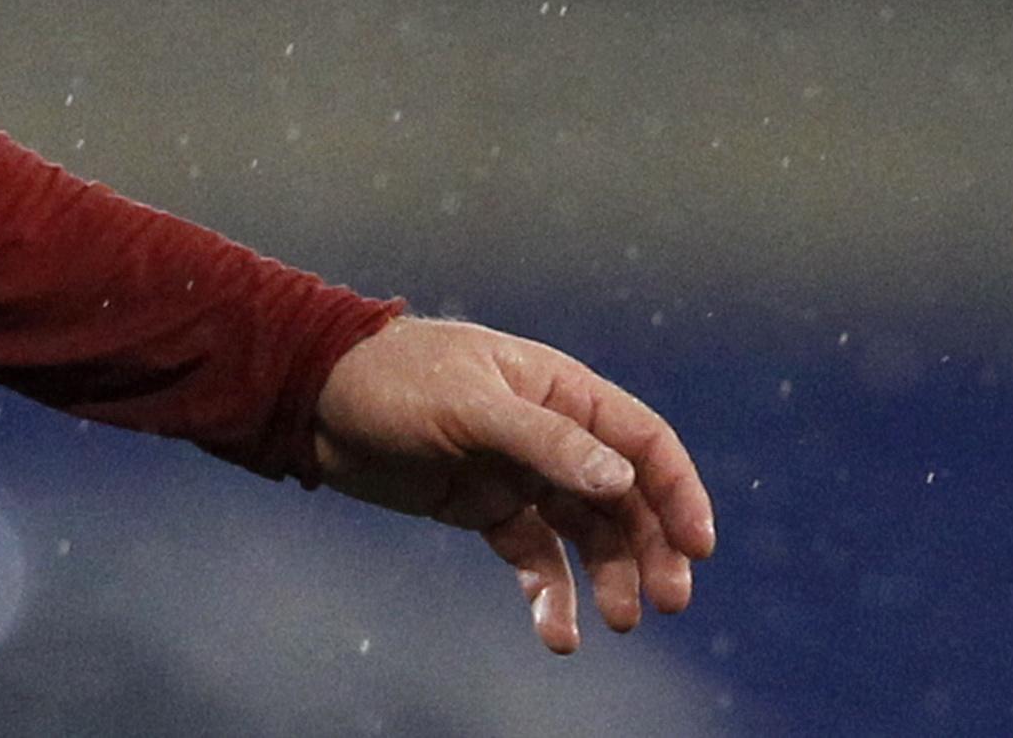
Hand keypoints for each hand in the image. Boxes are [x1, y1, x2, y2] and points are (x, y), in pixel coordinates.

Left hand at [310, 314, 715, 654]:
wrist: (313, 399)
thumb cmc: (392, 379)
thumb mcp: (468, 404)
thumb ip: (545, 442)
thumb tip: (620, 479)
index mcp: (558, 389)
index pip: (642, 440)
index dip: (678, 490)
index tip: (699, 548)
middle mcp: (550, 432)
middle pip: (624, 496)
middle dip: (651, 548)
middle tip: (664, 602)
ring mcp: (519, 472)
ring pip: (586, 533)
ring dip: (609, 577)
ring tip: (618, 620)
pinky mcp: (484, 508)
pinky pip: (533, 557)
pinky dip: (549, 594)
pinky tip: (556, 632)